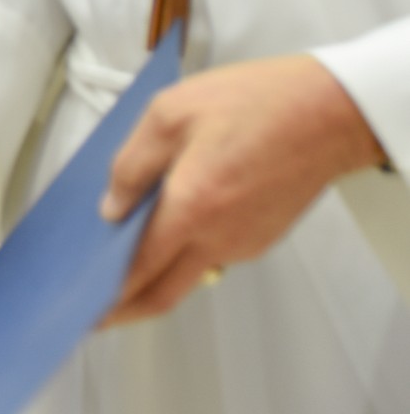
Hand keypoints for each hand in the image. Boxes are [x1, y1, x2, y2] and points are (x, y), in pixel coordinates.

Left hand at [101, 54, 387, 323]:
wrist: (329, 112)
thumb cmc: (257, 103)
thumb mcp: (169, 114)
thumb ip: (132, 165)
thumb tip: (112, 206)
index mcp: (192, 208)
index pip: (140, 269)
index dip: (108, 294)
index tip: (85, 305)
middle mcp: (221, 237)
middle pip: (167, 292)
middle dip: (128, 308)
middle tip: (97, 310)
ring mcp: (246, 241)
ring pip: (191, 273)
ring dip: (157, 274)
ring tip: (120, 258)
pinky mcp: (263, 235)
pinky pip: (214, 254)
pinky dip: (185, 252)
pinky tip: (166, 229)